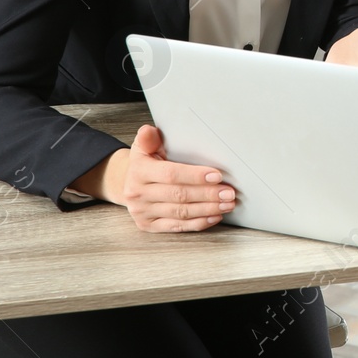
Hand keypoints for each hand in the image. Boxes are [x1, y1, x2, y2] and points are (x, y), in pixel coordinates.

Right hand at [113, 124, 236, 232]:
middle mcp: (138, 193)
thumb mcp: (144, 146)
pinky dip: (197, 223)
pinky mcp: (148, 225)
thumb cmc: (145, 161)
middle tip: (230, 192)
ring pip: (180, 212)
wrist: (127, 183)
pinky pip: (176, 226)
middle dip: (207, 194)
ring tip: (227, 204)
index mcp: (139, 171)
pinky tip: (214, 216)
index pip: (170, 174)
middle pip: (179, 195)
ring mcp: (142, 211)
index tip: (217, 176)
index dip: (195, 176)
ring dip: (207, 209)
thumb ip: (149, 138)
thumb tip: (150, 130)